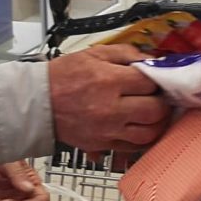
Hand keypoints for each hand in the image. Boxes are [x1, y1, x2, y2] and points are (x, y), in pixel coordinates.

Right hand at [47, 45, 170, 153]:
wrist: (38, 102)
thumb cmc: (64, 76)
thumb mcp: (94, 54)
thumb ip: (125, 53)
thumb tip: (149, 60)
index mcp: (109, 81)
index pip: (150, 82)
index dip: (157, 79)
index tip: (155, 79)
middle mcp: (111, 108)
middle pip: (155, 110)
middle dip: (162, 102)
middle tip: (159, 97)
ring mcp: (108, 130)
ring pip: (149, 133)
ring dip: (157, 123)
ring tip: (154, 114)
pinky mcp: (103, 145)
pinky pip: (133, 147)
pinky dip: (143, 138)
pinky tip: (141, 127)